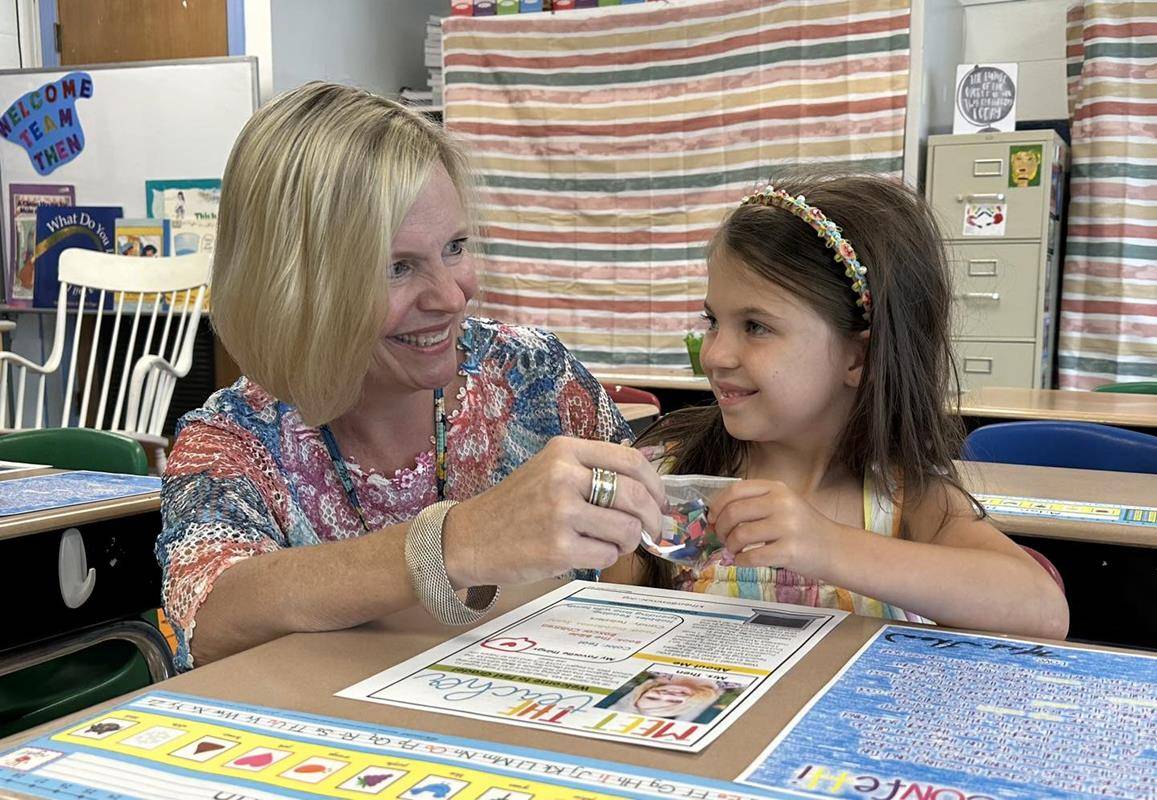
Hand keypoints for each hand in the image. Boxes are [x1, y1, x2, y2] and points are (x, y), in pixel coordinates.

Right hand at [443, 437, 664, 585]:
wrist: (470, 538)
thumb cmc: (515, 506)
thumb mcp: (548, 470)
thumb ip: (591, 469)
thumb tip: (645, 484)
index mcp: (564, 451)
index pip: (630, 460)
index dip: (655, 484)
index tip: (661, 500)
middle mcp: (562, 476)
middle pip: (635, 495)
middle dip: (652, 517)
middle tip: (652, 530)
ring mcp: (560, 513)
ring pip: (626, 529)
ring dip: (626, 541)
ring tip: (609, 542)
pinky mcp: (558, 548)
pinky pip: (607, 555)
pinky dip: (605, 558)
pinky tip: (585, 553)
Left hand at [709, 480, 842, 575]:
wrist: (836, 548)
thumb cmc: (804, 528)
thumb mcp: (784, 504)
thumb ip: (755, 503)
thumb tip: (717, 514)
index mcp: (777, 489)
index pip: (735, 490)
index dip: (717, 505)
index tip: (712, 517)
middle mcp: (782, 503)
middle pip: (733, 512)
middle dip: (720, 528)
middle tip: (722, 538)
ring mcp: (787, 527)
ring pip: (740, 535)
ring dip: (730, 546)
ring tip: (735, 550)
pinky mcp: (789, 550)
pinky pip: (752, 557)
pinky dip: (740, 561)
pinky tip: (743, 561)